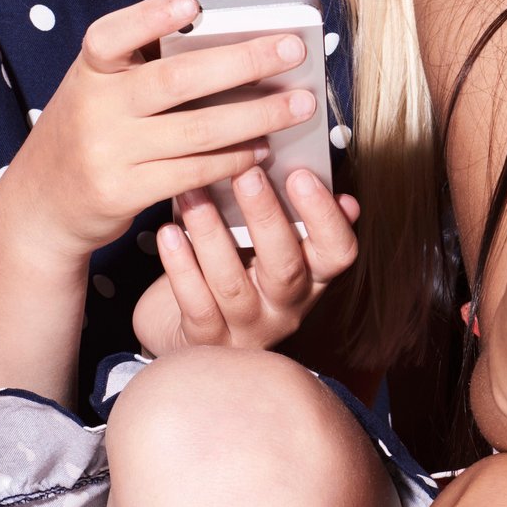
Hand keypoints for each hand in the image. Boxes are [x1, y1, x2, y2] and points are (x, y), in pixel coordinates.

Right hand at [0, 0, 314, 258]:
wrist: (41, 204)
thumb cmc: (93, 130)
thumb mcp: (100, 89)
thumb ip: (145, 66)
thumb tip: (238, 42)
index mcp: (90, 71)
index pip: (110, 36)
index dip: (149, 18)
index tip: (192, 4)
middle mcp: (94, 108)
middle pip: (176, 79)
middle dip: (244, 62)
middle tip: (294, 50)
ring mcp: (107, 153)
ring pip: (197, 130)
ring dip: (258, 116)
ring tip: (302, 105)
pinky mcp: (123, 192)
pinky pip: (193, 172)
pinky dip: (235, 159)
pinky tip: (265, 149)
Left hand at [132, 166, 360, 355]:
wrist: (186, 326)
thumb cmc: (235, 266)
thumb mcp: (267, 239)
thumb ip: (288, 209)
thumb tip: (308, 167)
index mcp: (313, 276)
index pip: (338, 251)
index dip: (324, 216)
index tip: (301, 174)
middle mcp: (287, 306)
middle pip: (285, 267)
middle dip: (265, 215)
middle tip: (244, 171)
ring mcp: (248, 327)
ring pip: (232, 284)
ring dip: (210, 233)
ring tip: (192, 192)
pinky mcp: (207, 340)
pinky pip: (196, 304)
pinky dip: (181, 267)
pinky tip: (169, 233)